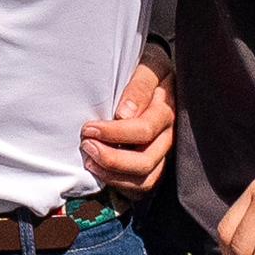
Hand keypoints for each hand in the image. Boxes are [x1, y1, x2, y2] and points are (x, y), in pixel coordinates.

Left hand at [79, 57, 176, 195]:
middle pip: (145, 160)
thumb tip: (124, 114)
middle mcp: (169, 135)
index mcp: (167, 110)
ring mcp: (164, 153)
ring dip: (113, 174)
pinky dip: (120, 184)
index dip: (114, 133)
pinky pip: (142, 187)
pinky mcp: (156, 166)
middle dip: (111, 158)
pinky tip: (100, 171)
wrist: (157, 76)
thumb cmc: (146, 70)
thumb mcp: (146, 67)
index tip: (89, 128)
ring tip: (90, 161)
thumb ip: (138, 87)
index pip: (144, 130)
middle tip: (86, 145)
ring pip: (145, 179)